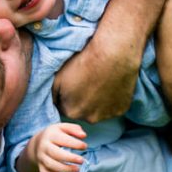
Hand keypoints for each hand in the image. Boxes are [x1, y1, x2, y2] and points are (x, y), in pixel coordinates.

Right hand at [23, 123, 87, 171]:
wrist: (37, 144)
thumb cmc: (55, 135)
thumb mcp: (63, 128)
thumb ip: (74, 129)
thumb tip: (83, 135)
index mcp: (50, 135)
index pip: (62, 139)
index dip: (75, 143)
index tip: (85, 146)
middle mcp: (43, 146)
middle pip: (56, 153)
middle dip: (70, 158)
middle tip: (82, 161)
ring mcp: (41, 158)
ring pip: (52, 165)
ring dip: (66, 169)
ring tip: (77, 169)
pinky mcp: (40, 168)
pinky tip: (64, 171)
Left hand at [53, 0, 171, 122]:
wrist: (114, 52)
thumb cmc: (83, 61)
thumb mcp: (58, 76)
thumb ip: (52, 93)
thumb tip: (50, 102)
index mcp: (70, 112)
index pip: (64, 107)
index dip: (67, 95)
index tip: (72, 82)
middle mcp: (89, 118)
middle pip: (81, 110)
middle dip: (81, 100)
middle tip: (86, 80)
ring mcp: (107, 115)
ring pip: (97, 109)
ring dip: (96, 100)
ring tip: (99, 80)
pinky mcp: (122, 109)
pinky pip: (113, 106)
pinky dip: (111, 98)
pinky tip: (110, 83)